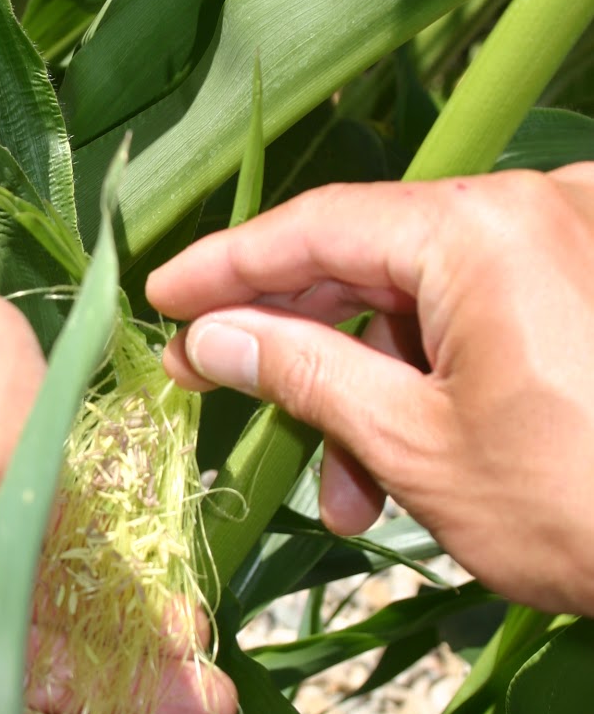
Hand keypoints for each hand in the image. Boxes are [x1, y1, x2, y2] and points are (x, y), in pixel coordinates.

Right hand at [147, 166, 593, 615]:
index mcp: (483, 229)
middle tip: (220, 392)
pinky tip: (412, 464)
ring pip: (431, 296)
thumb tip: (209, 337)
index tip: (161, 298)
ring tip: (348, 501)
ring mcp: (580, 241)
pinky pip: (490, 308)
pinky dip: (440, 377)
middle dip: (299, 343)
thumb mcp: (413, 445)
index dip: (227, 266)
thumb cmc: (576, 508)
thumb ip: (301, 371)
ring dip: (373, 388)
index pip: (317, 227)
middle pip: (373, 256)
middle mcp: (538, 206)